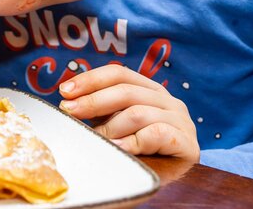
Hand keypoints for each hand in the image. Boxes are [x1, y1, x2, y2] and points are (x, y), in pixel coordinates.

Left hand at [58, 64, 198, 160]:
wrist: (177, 179)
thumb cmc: (143, 152)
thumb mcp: (121, 126)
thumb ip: (103, 112)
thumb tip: (68, 104)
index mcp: (151, 91)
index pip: (119, 74)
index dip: (90, 79)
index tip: (65, 91)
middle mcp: (169, 101)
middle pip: (126, 90)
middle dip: (93, 100)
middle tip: (70, 110)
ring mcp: (181, 121)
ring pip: (137, 112)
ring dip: (110, 127)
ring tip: (96, 138)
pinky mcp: (187, 143)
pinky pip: (155, 134)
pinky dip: (132, 141)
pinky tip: (118, 148)